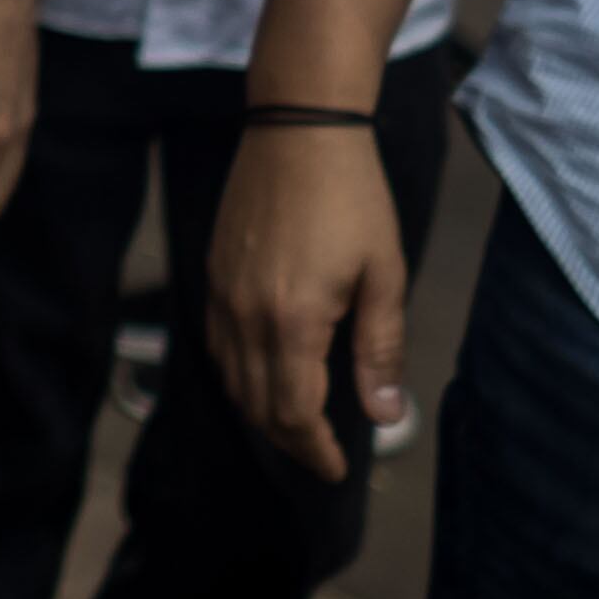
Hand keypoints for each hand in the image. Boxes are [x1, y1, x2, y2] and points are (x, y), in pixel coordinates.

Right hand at [207, 122, 410, 480]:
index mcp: (292, 320)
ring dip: (260, 409)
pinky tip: (265, 371)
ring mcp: (222, 291)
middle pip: (256, 402)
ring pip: (230, 376)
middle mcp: (245, 313)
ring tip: (296, 422)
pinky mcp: (213, 272)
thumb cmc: (351, 199)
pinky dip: (239, 372)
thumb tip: (386, 414)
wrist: (297, 130)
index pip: (293, 410)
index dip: (314, 448)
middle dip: (288, 437)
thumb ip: (380, 350)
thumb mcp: (383, 275)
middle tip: (321, 454)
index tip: (338, 468)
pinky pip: (217, 342)